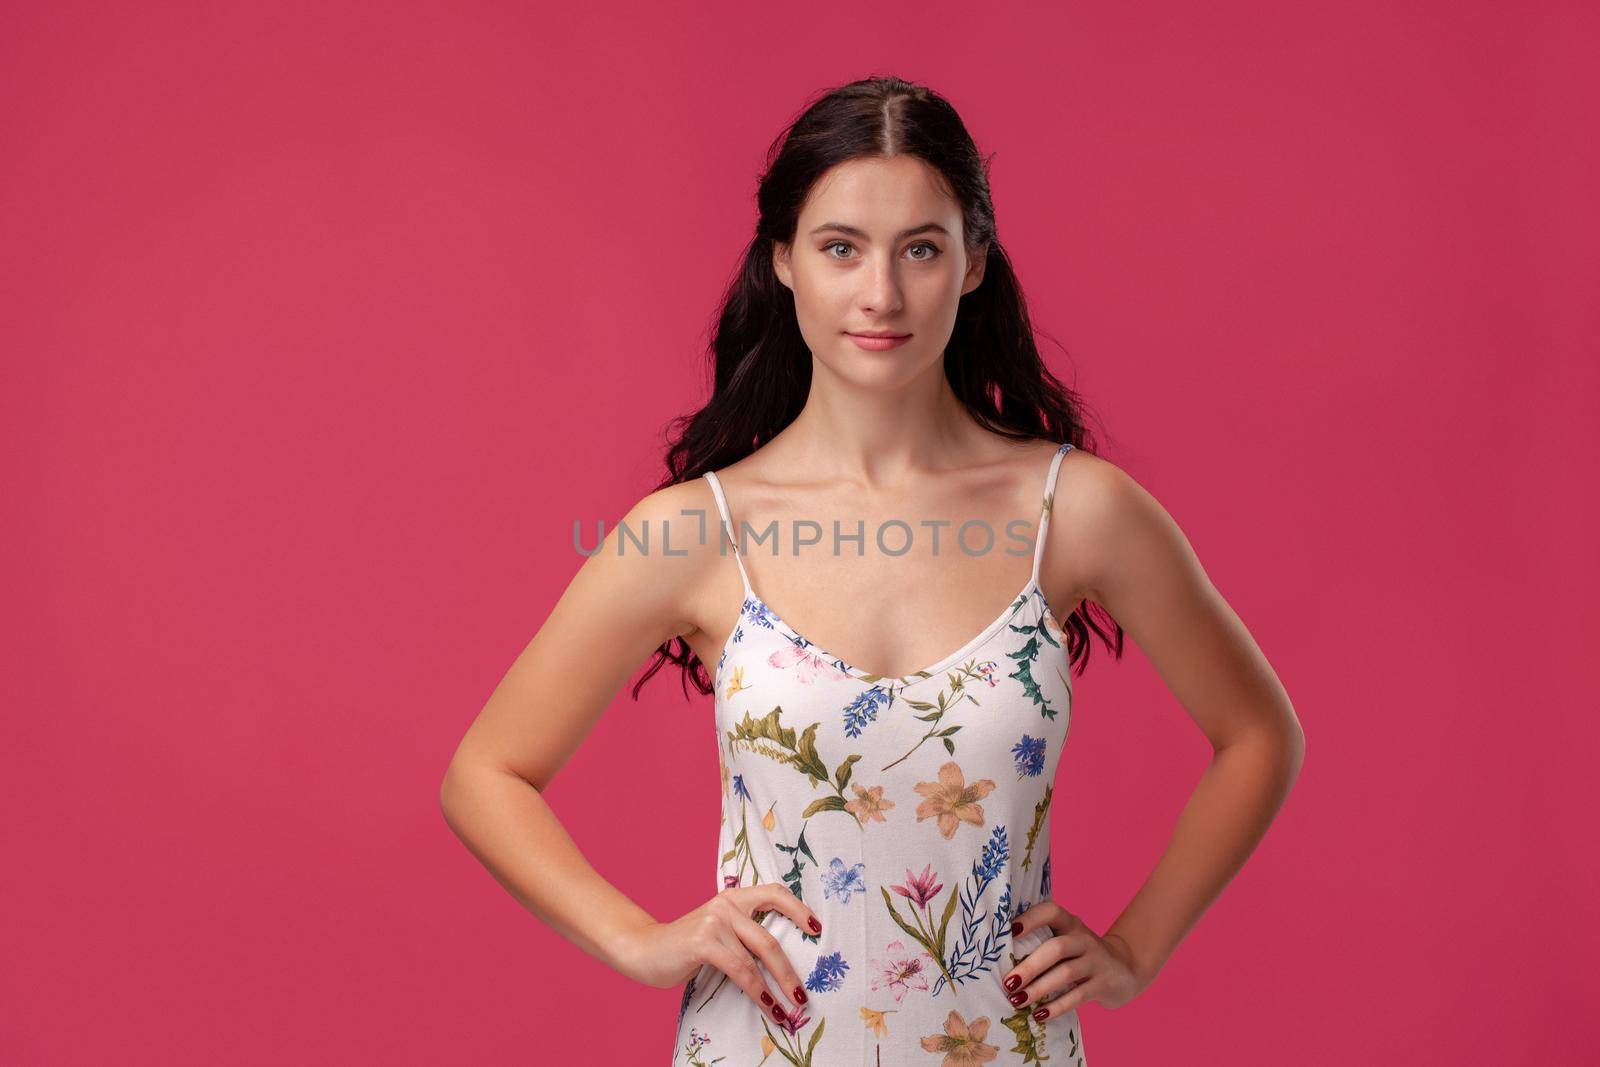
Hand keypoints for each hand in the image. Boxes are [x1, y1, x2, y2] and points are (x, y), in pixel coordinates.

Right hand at [613, 882, 822, 1024]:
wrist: (644, 950)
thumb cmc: (685, 948)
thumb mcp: (718, 933)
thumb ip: (743, 936)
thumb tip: (782, 963)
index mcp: (734, 897)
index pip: (774, 893)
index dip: (799, 910)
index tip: (818, 929)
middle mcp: (727, 904)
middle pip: (771, 937)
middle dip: (791, 971)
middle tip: (804, 995)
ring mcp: (715, 921)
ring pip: (758, 957)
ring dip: (778, 987)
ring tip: (790, 1009)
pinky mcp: (704, 941)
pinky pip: (740, 970)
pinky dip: (757, 991)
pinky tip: (767, 1006)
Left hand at [999, 899, 1147, 1020]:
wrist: (1125, 970)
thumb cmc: (1081, 956)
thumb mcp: (1067, 943)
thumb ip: (1042, 944)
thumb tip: (1000, 961)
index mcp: (1070, 924)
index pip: (1051, 912)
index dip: (1030, 919)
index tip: (1009, 931)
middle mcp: (1084, 939)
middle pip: (1056, 948)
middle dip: (1029, 966)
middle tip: (1007, 983)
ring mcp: (1096, 961)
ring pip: (1066, 973)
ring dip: (1039, 988)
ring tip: (1017, 1001)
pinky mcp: (1104, 984)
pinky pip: (1078, 996)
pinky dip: (1057, 1007)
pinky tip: (1039, 1015)